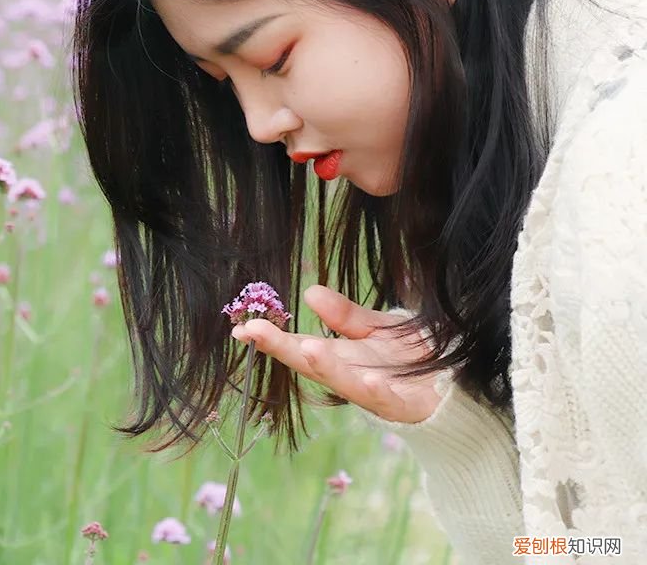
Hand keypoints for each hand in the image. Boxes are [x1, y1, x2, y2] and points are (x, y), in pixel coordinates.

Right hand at [231, 284, 444, 423]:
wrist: (455, 382)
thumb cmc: (410, 356)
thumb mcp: (375, 328)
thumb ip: (344, 315)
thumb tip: (310, 292)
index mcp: (339, 357)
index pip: (297, 346)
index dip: (270, 337)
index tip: (242, 326)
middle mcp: (350, 376)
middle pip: (311, 363)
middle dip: (282, 348)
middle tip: (253, 331)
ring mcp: (374, 393)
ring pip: (345, 382)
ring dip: (325, 367)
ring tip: (307, 349)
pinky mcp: (404, 405)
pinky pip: (389, 398)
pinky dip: (377, 389)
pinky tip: (368, 377)